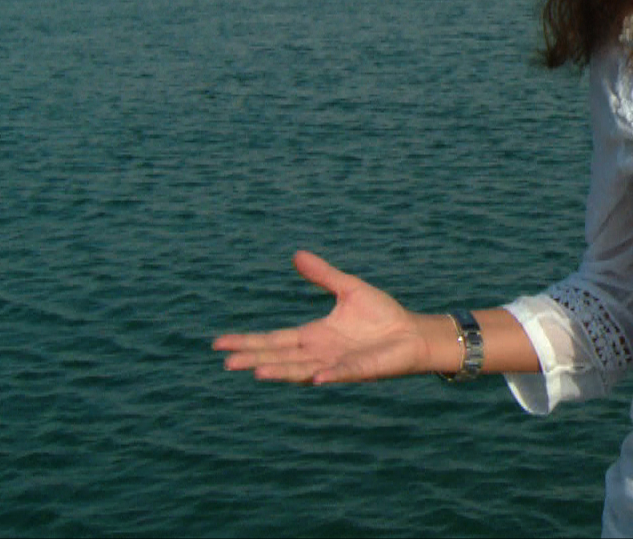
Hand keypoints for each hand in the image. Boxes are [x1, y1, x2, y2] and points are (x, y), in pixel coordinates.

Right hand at [213, 251, 434, 383]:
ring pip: (303, 370)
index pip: (274, 339)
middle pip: (280, 357)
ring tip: (257, 372)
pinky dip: (329, 375)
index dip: (248, 341)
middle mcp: (319, 354)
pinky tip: (316, 377)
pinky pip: (342, 373)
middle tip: (227, 362)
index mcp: (313, 335)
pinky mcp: (360, 370)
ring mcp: (337, 364)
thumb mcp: (349, 289)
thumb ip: (323, 275)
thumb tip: (296, 254)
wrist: (412, 332)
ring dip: (282, 371)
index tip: (219, 343)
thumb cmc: (382, 315)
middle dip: (254, 359)